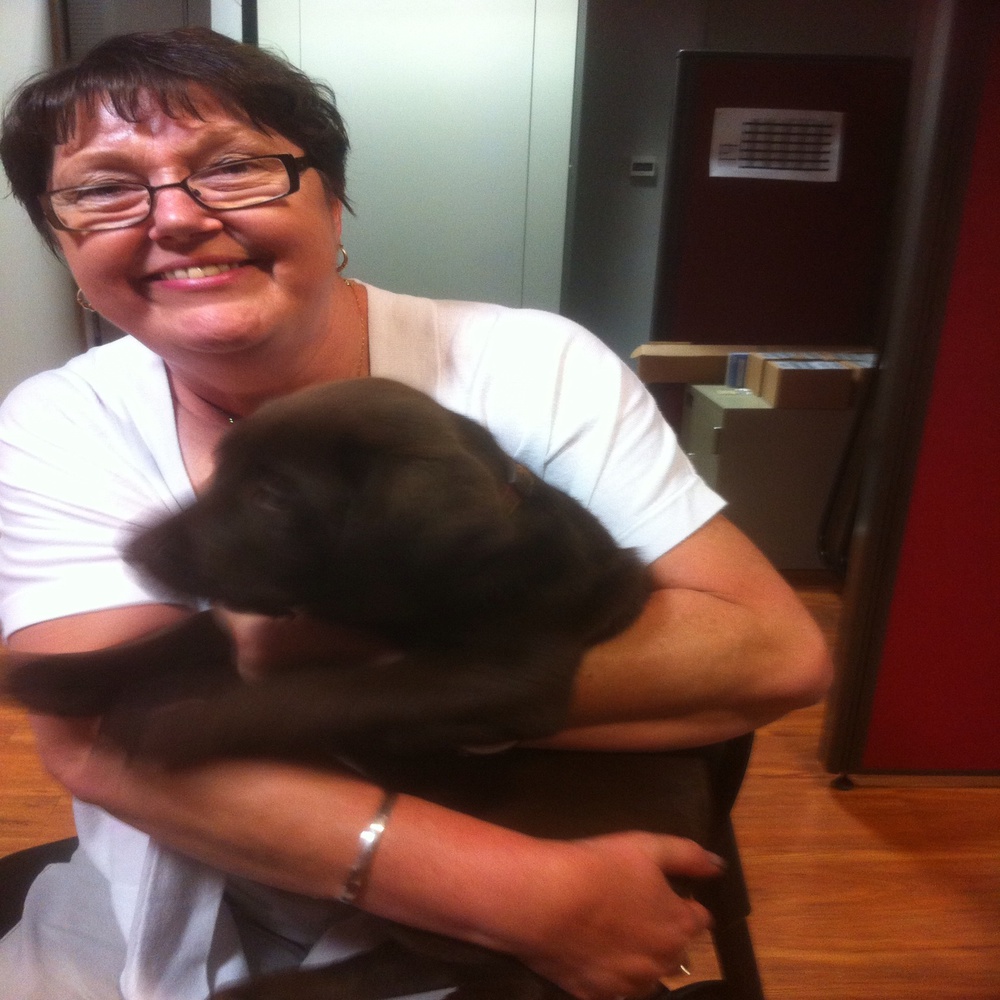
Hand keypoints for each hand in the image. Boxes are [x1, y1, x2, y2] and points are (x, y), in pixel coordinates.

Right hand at [502, 831, 719, 999]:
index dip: (683, 902)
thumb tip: (718, 866)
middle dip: (662, 931)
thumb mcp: (646, 846)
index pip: (700, 919)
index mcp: (679, 926)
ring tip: (611, 930)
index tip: (663, 891)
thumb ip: (688, 856)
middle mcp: (661, 963)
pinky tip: (591, 951)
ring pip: (647, 974)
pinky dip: (609, 973)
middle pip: (674, 949)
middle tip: (631, 906)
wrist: (543, 901)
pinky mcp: (598, 997)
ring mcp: (629, 985)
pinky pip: (613, 989)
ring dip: (639, 957)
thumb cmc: (598, 867)